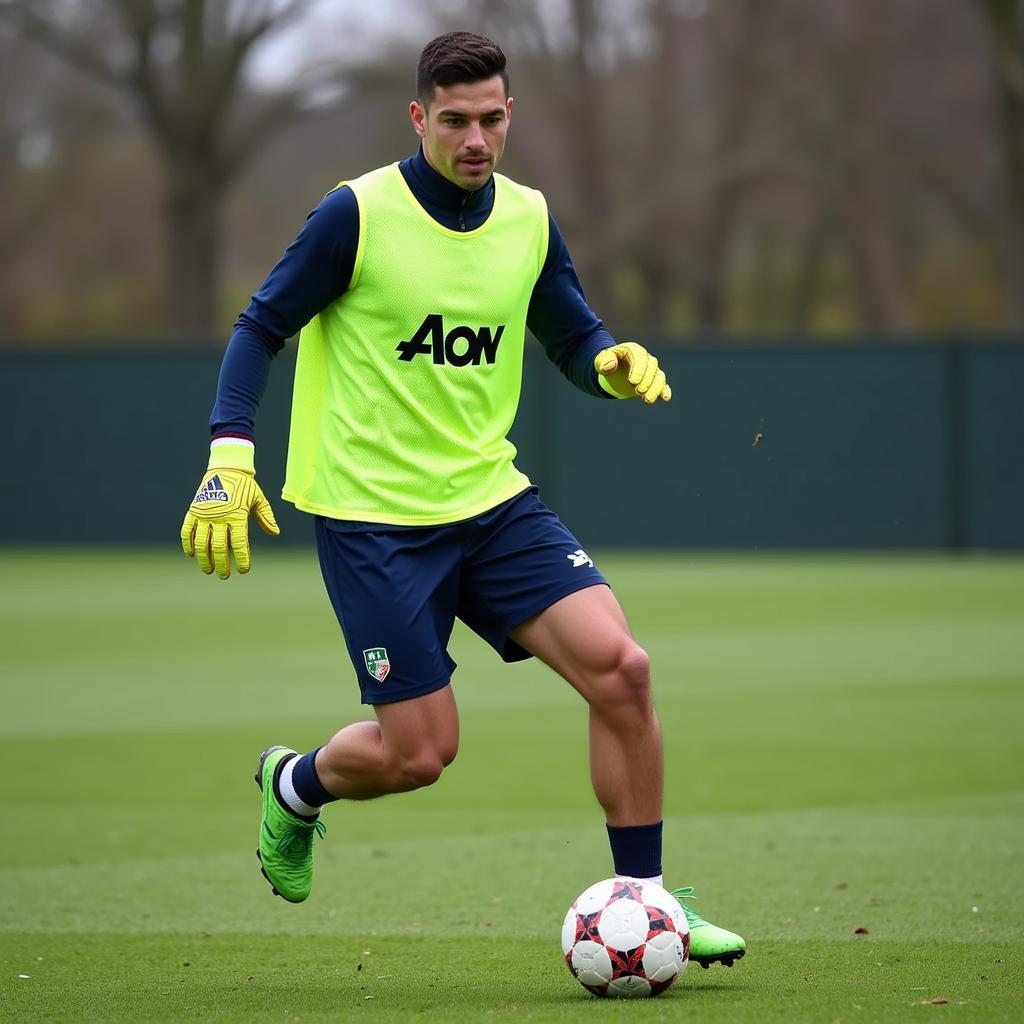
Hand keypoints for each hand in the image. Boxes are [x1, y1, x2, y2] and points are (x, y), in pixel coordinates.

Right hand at [180, 444, 279, 578]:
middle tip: (225, 576)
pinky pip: (187, 530)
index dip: (242, 559)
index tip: (244, 570)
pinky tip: (192, 554)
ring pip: (201, 542)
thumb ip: (266, 517)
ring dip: (204, 559)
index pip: (239, 543)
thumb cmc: (245, 486)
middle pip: (218, 547)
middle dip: (222, 564)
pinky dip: (188, 543)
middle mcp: (219, 517)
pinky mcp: (193, 510)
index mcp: (237, 515)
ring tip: (208, 570)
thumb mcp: (259, 499)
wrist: (226, 467)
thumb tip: (275, 533)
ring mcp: (204, 514)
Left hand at [594, 342, 671, 403]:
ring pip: (659, 376)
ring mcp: (651, 370)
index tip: (633, 382)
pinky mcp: (653, 380)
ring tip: (648, 400)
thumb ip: (603, 361)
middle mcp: (645, 358)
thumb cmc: (606, 363)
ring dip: (656, 388)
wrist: (613, 370)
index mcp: (633, 350)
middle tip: (638, 392)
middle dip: (647, 380)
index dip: (638, 369)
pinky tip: (665, 398)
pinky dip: (664, 391)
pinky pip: (662, 384)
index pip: (639, 357)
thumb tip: (609, 366)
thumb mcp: (600, 360)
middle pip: (651, 366)